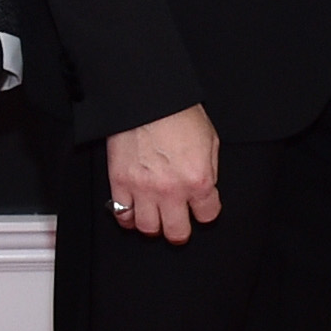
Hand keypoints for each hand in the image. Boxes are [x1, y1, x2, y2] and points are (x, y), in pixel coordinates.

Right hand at [107, 103, 221, 243]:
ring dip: (153, 224)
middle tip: (178, 222)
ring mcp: (143, 189)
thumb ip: (210, 169)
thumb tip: (205, 189)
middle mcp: (171, 190)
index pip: (207, 215)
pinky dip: (128, 216)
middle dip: (180, 230)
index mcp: (198, 179)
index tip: (201, 207)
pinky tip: (134, 209)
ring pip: (148, 229)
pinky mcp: (119, 182)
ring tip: (155, 215)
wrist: (148, 97)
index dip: (205, 210)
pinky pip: (121, 215)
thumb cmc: (179, 112)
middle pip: (176, 232)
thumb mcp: (210, 140)